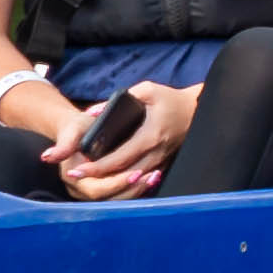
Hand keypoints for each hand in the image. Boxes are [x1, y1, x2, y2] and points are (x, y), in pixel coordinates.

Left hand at [53, 80, 192, 199]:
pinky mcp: (164, 163)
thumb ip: (119, 99)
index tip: (78, 169)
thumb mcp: (147, 90)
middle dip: (98, 177)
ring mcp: (161, 160)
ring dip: (111, 181)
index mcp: (150, 136)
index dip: (97, 166)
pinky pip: (144, 177)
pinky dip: (127, 181)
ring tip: (89, 179)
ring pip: (134, 179)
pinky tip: (112, 181)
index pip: (119, 158)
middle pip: (124, 173)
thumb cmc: (171, 99)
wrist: (197, 110)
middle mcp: (155, 152)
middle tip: (74, 176)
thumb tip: (93, 112)